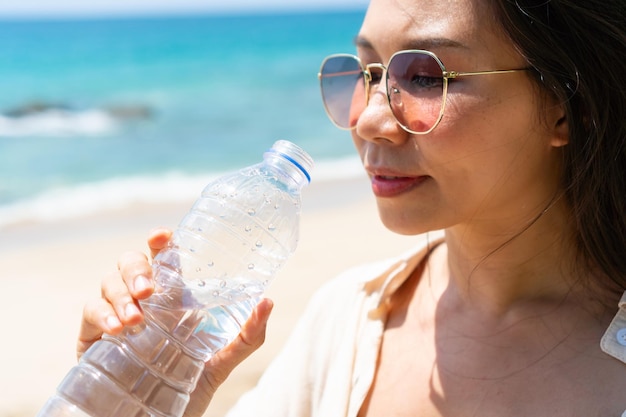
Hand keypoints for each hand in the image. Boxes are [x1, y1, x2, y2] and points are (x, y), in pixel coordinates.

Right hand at [77, 227, 273, 415]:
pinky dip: (101, 314)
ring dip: (121, 293)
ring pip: (109, 280)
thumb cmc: (187, 385)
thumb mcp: (222, 362)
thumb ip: (247, 336)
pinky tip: (116, 329)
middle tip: (148, 290)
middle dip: (137, 268)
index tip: (162, 236)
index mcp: (172, 298)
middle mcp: (144, 300)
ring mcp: (117, 314)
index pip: (164, 258)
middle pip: (132, 262)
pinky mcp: (93, 336)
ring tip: (135, 318)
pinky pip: (89, 311)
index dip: (161, 242)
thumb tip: (267, 301)